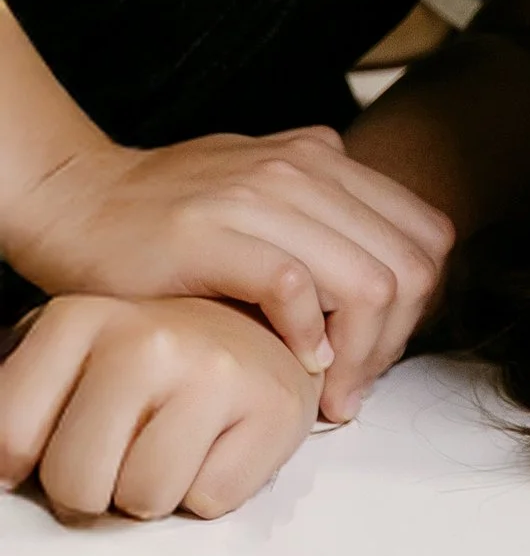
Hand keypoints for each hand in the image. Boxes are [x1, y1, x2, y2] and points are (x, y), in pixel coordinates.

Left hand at [0, 293, 324, 520]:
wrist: (270, 325)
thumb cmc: (161, 357)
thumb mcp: (77, 355)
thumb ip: (27, 399)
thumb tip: (2, 468)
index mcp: (81, 317)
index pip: (10, 438)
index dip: (30, 467)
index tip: (60, 446)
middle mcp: (145, 338)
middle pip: (76, 484)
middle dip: (97, 490)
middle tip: (126, 450)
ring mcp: (212, 370)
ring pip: (144, 499)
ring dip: (156, 492)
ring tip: (175, 443)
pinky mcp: (272, 406)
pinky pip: (210, 501)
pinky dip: (212, 488)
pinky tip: (220, 440)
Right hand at [6, 126, 453, 416]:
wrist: (76, 201)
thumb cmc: (170, 221)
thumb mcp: (266, 201)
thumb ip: (325, 227)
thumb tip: (387, 297)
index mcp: (326, 160)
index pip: (427, 236)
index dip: (418, 308)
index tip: (377, 354)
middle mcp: (304, 167)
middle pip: (410, 268)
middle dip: (395, 344)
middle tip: (354, 389)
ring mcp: (259, 194)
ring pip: (367, 282)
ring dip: (359, 356)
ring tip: (330, 395)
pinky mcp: (211, 230)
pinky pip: (293, 287)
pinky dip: (306, 337)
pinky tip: (293, 363)